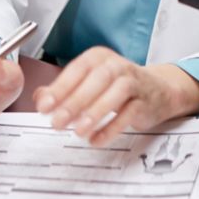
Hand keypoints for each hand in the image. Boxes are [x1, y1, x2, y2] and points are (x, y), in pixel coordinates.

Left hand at [33, 47, 198, 145]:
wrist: (158, 90)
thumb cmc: (116, 87)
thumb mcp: (89, 82)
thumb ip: (64, 89)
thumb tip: (40, 98)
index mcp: (99, 58)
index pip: (78, 69)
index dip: (60, 88)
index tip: (44, 107)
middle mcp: (117, 65)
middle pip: (97, 79)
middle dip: (75, 101)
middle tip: (57, 122)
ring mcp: (134, 82)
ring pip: (116, 92)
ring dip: (95, 112)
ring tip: (78, 132)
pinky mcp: (145, 101)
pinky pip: (129, 113)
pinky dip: (112, 127)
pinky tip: (96, 140)